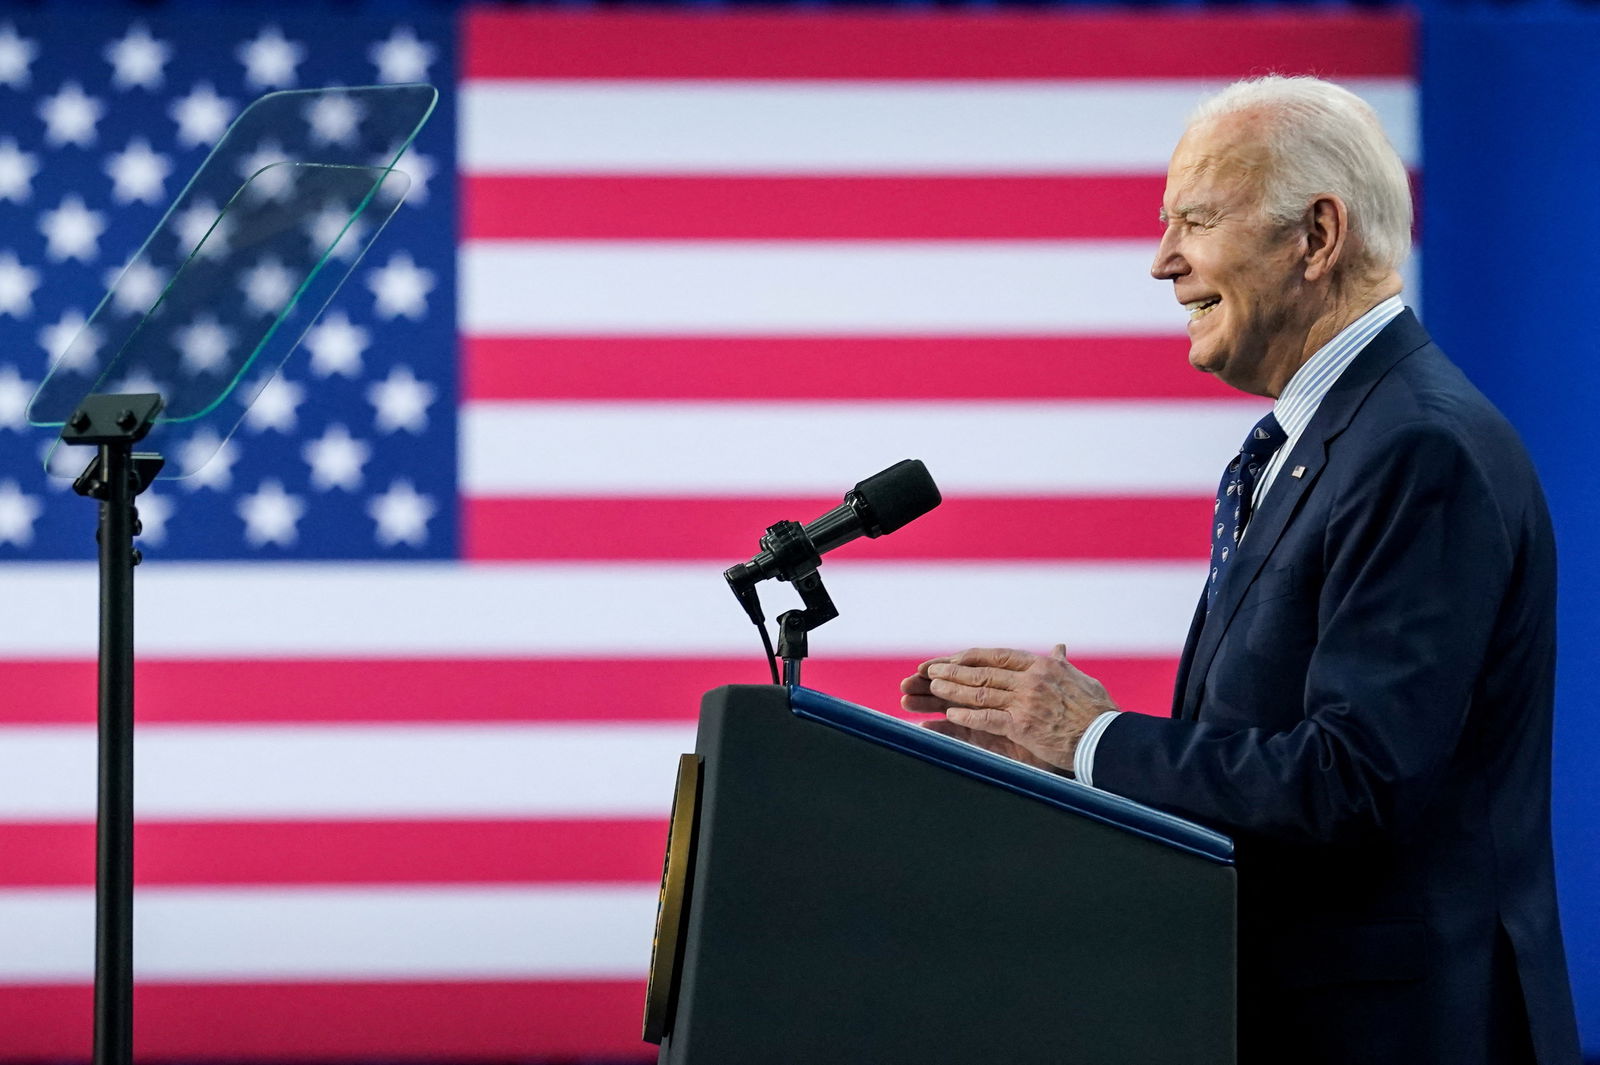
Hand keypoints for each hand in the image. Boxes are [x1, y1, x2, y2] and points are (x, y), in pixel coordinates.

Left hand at [899, 645, 1116, 770]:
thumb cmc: (1098, 711)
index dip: (971, 657)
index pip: (998, 655)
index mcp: (1042, 665)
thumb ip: (1063, 664)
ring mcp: (1026, 701)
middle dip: (953, 670)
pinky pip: (988, 718)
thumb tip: (1059, 648)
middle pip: (983, 672)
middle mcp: (1031, 678)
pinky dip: (967, 717)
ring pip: (980, 692)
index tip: (953, 658)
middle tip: (929, 669)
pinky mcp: (1023, 725)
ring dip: (952, 690)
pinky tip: (950, 716)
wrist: (1108, 738)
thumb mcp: (1080, 679)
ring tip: (931, 686)